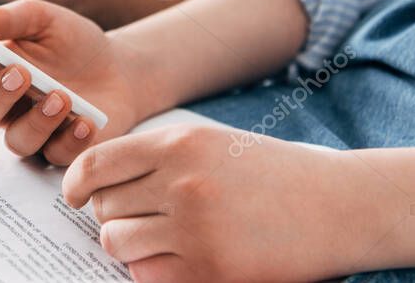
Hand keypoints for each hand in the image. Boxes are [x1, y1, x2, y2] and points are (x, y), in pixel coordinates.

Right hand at [0, 0, 151, 165]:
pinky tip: (85, 122)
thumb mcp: (40, 19)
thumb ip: (1, 20)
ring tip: (62, 96)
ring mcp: (32, 130)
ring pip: (16, 140)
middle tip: (20, 73)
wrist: (123, 70)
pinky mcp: (62, 151)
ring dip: (36, 120)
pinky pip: (57, 155)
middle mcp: (4, 104)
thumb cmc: (73, 41)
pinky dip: (70, 139)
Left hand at [64, 126, 375, 281]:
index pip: (97, 164)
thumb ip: (156, 158)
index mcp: (178, 144)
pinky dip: (152, 270)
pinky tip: (177, 259)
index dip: (76, 182)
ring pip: (117, 242)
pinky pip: (147, 276)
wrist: (339, 205)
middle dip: (111, 213)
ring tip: (155, 238)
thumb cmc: (270, 173)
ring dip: (127, 243)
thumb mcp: (211, 144)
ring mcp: (195, 230)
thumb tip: (97, 183)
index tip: (75, 195)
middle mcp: (181, 184)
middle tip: (136, 216)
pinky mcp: (210, 271)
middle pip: (104, 207)